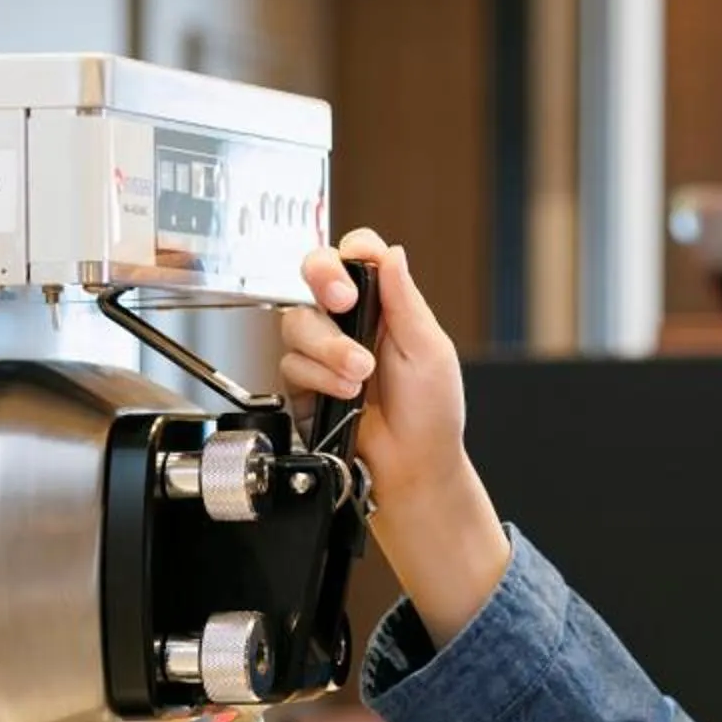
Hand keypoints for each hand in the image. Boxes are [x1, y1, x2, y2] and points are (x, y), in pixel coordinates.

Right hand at [277, 230, 507, 638]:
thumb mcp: (429, 350)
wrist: (413, 467)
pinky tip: (345, 396)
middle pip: (313, 274)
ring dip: (330, 348)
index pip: (356, 257)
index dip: (350, 254)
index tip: (358, 267)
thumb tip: (391, 254)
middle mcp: (349, 322)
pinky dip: (319, 378)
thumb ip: (405, 301)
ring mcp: (323, 351)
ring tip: (360, 376)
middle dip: (323, 281)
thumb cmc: (430, 413)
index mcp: (384, 305)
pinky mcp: (303, 383)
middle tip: (343, 301)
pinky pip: (291, 364)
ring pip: (298, 322)